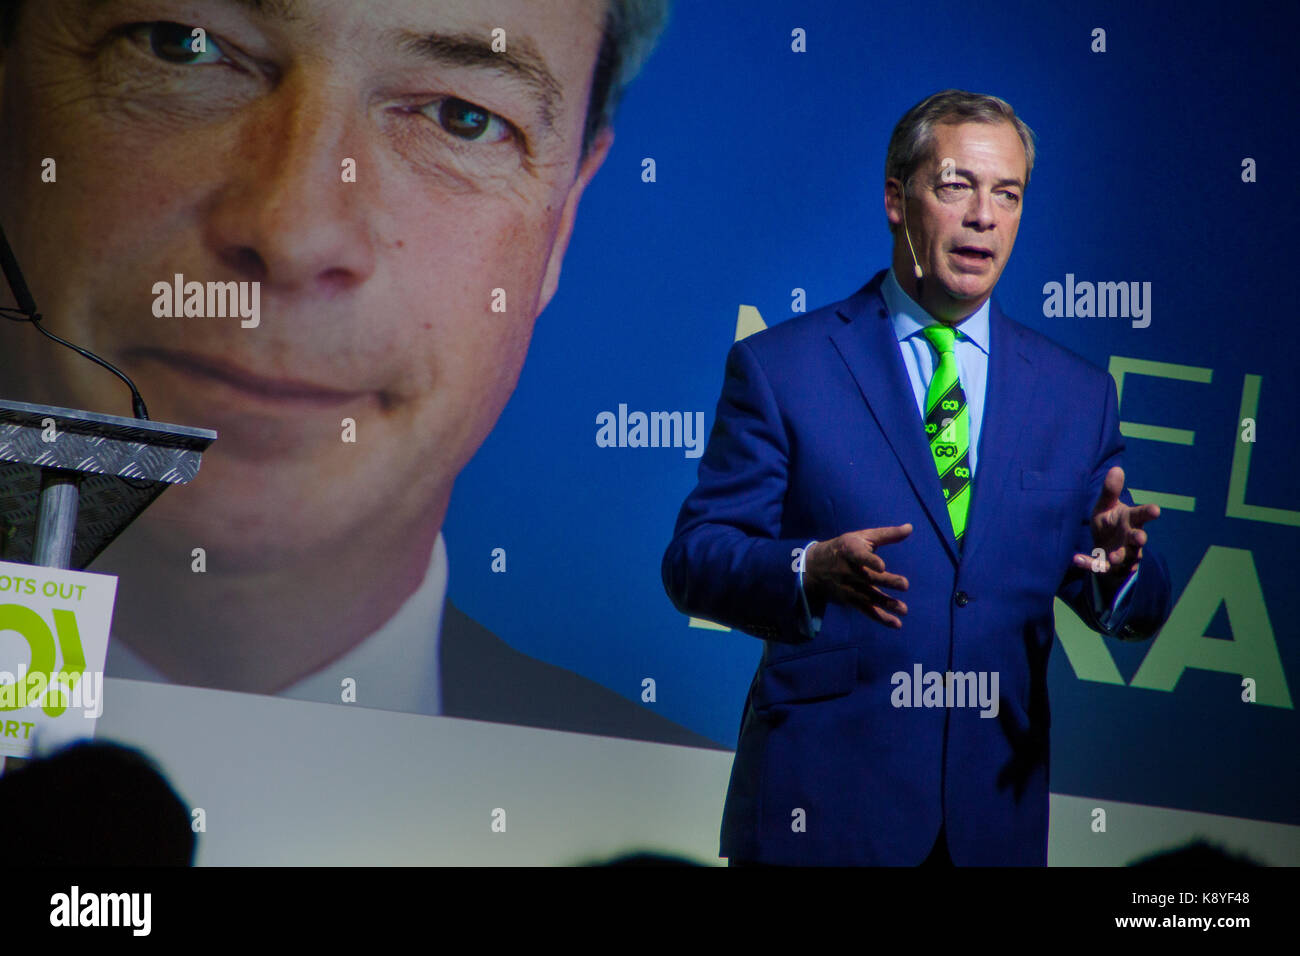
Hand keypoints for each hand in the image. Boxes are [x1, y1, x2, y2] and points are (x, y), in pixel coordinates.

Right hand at [804, 524, 910, 628]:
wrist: (814, 567)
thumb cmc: (844, 548)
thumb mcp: (861, 537)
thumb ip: (886, 534)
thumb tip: (910, 528)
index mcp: (850, 551)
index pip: (859, 556)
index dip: (869, 560)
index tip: (881, 565)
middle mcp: (848, 571)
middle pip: (869, 578)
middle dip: (887, 582)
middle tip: (905, 585)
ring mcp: (848, 587)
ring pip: (869, 597)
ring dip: (887, 604)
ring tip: (904, 610)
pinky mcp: (850, 600)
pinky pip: (866, 610)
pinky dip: (880, 618)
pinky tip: (896, 624)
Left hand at [1071, 466, 1159, 592]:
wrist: (1103, 548)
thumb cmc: (1109, 523)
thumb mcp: (1106, 506)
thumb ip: (1110, 491)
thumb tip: (1116, 468)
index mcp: (1130, 520)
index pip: (1141, 515)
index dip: (1148, 512)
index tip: (1156, 510)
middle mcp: (1129, 538)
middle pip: (1137, 539)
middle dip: (1139, 539)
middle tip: (1140, 538)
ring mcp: (1121, 554)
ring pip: (1124, 557)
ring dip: (1120, 557)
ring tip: (1114, 557)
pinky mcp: (1107, 566)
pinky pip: (1099, 567)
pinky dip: (1089, 564)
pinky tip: (1076, 559)